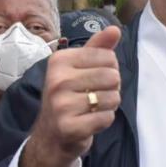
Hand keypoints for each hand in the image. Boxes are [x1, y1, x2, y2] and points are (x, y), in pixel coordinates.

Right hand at [20, 26, 121, 166]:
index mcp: (60, 60)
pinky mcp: (69, 127)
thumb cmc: (68, 97)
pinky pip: (107, 118)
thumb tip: (115, 30)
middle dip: (111, 89)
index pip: (108, 57)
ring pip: (113, 98)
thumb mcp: (78, 69)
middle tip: (94, 97)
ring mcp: (61, 104)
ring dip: (109, 106)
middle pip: (113, 77)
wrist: (50, 137)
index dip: (110, 69)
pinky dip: (104, 121)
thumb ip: (98, 48)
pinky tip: (90, 122)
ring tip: (92, 109)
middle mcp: (57, 80)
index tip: (93, 79)